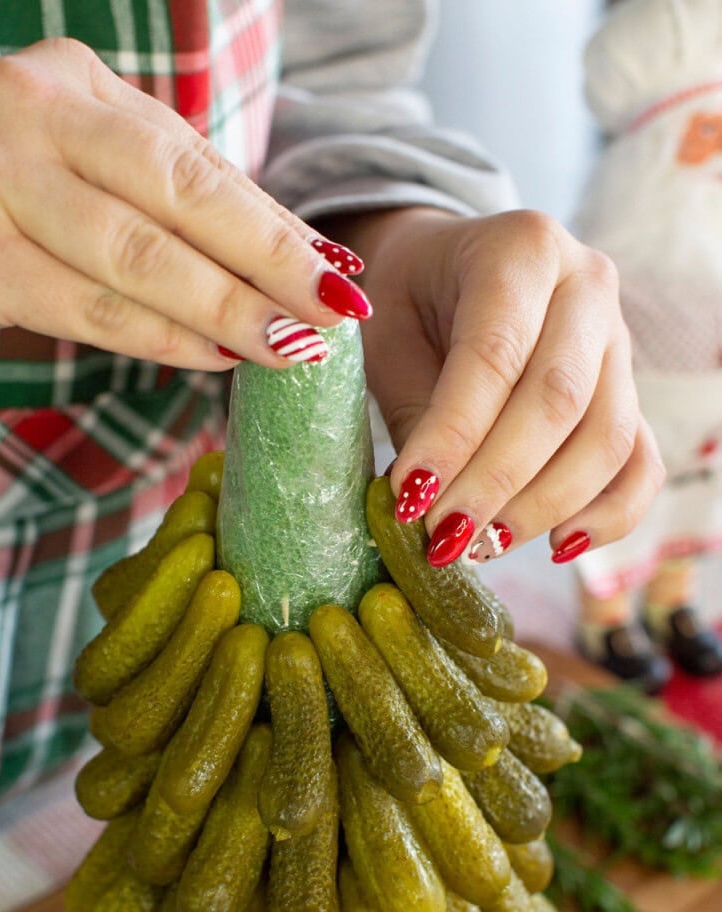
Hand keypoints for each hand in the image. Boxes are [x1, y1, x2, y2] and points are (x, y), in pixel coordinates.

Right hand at [0, 38, 369, 369]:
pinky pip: (87, 306)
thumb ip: (178, 205)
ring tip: (288, 346)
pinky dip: (160, 338)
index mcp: (71, 82)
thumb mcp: (88, 177)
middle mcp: (28, 112)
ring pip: (136, 256)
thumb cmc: (5, 208)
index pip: (194, 161)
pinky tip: (214, 357)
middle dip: (267, 261)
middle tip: (334, 311)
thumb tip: (301, 254)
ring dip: (224, 309)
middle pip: (177, 196)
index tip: (336, 273)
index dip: (272, 223)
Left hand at [322, 206, 664, 564]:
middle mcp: (587, 285)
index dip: (453, 435)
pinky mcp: (629, 391)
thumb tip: (427, 506)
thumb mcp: (390, 338)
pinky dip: (607, 514)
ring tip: (480, 545)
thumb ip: (416, 412)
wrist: (445, 269)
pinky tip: (554, 544)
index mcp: (521, 248)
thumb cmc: (409, 301)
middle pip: (559, 400)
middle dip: (496, 481)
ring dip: (541, 506)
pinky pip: (640, 462)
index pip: (494, 354)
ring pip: (606, 437)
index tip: (410, 497)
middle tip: (443, 537)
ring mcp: (619, 339)